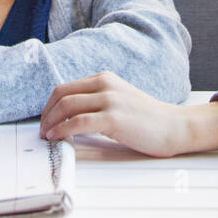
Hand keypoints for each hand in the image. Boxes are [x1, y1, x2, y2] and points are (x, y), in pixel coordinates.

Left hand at [41, 72, 217, 156]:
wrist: (175, 126)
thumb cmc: (148, 119)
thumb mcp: (120, 99)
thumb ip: (98, 101)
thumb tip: (70, 115)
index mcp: (105, 78)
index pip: (66, 87)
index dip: (49, 105)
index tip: (45, 120)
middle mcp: (105, 84)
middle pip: (62, 94)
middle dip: (46, 113)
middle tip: (42, 130)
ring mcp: (110, 99)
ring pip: (67, 106)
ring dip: (50, 122)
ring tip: (47, 136)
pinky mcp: (114, 118)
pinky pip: (78, 122)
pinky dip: (62, 130)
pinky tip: (58, 139)